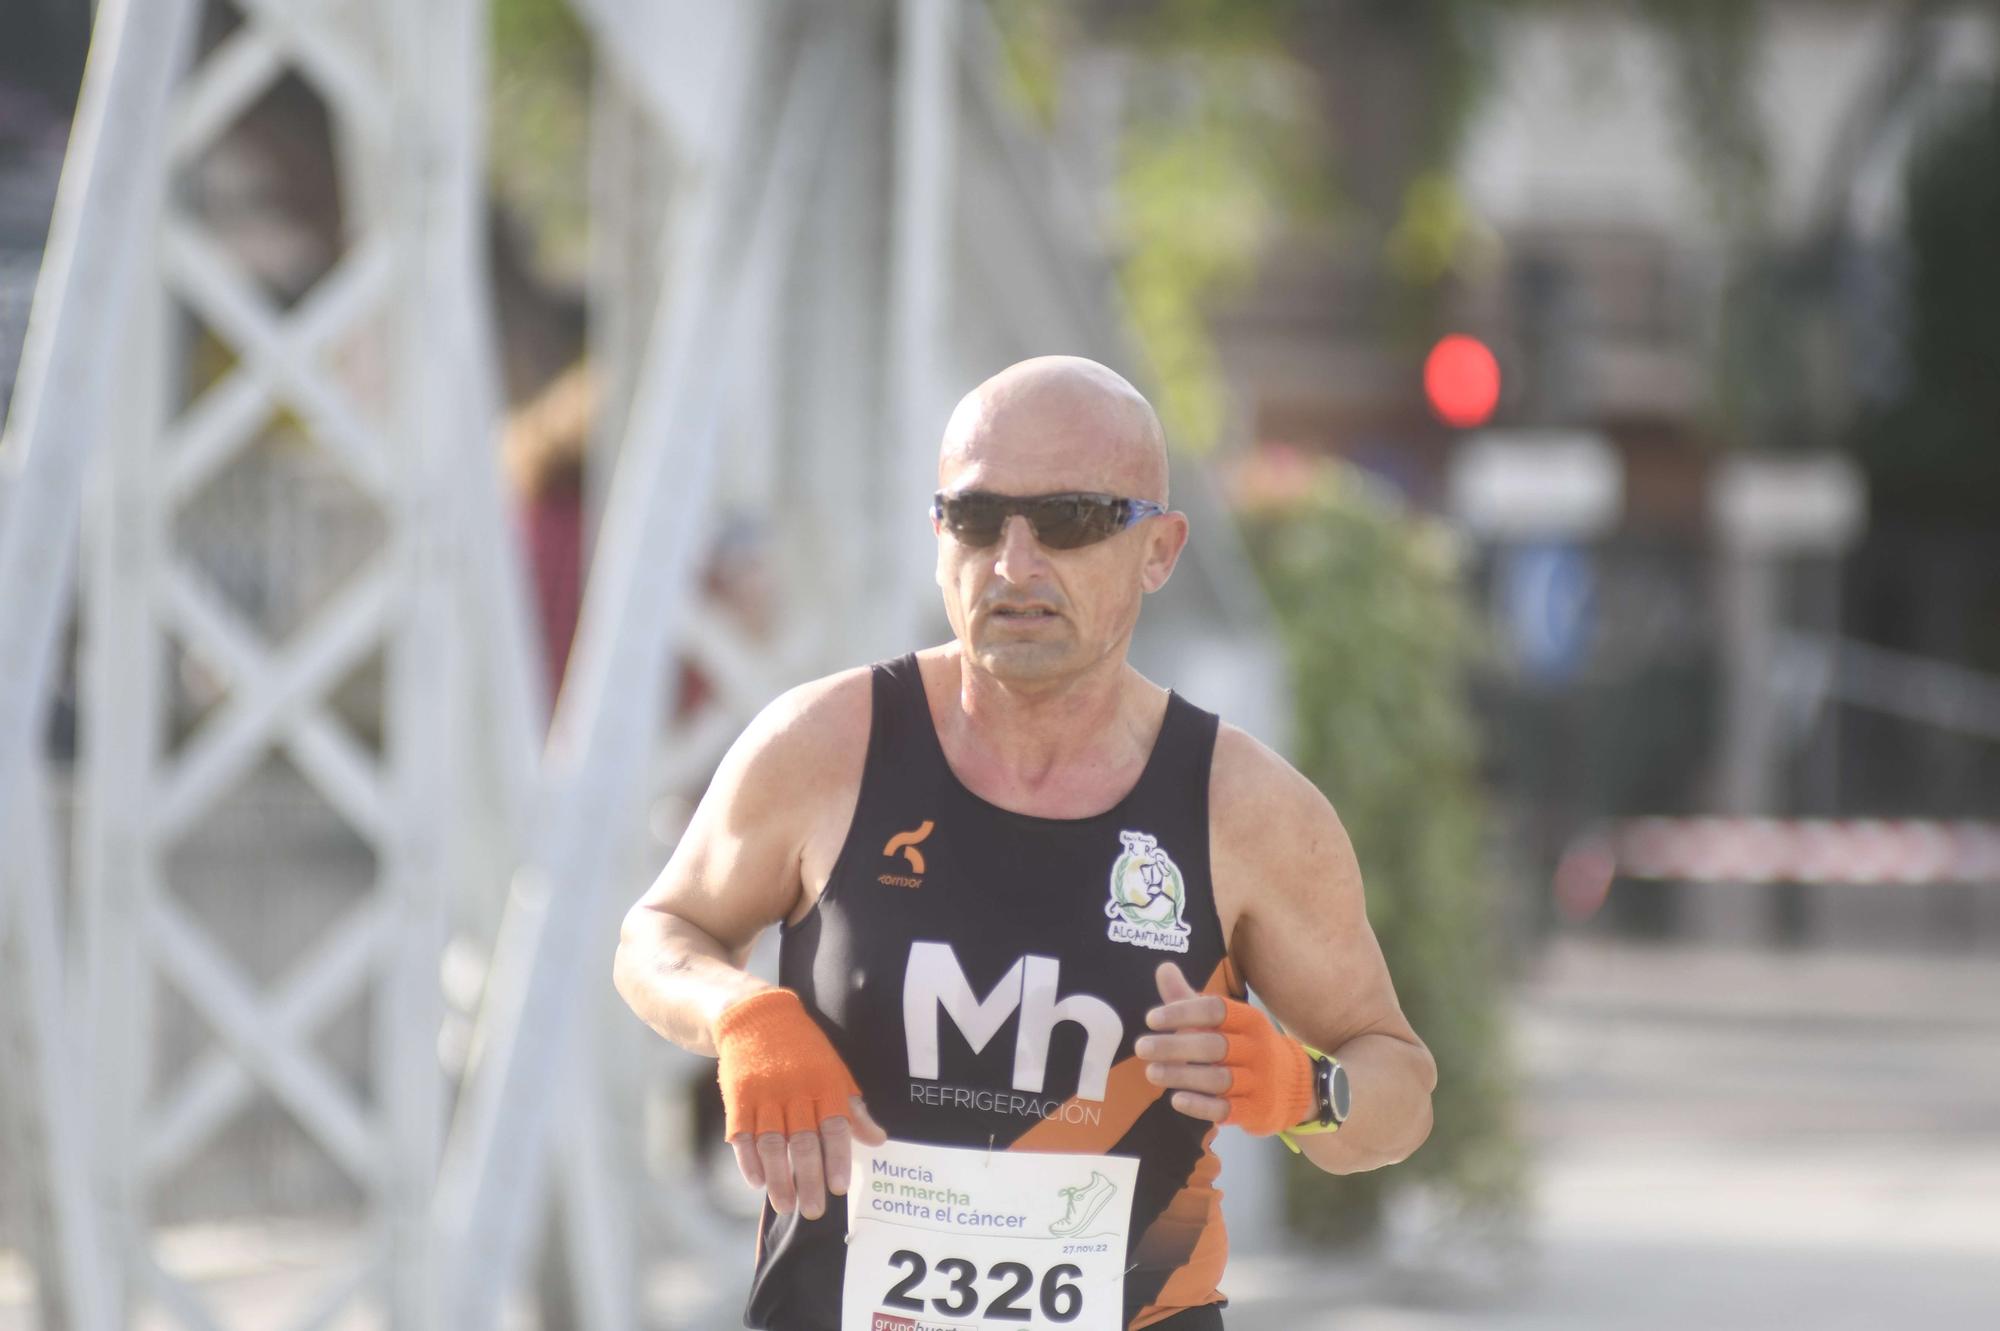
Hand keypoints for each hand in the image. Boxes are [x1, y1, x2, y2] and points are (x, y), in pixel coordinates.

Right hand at [713, 987, 888, 1219]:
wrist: (756, 1016)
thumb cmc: (804, 1050)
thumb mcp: (835, 1071)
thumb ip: (854, 1109)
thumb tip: (878, 1140)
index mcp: (824, 1083)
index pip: (834, 1126)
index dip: (836, 1158)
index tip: (839, 1188)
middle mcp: (794, 1090)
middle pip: (802, 1141)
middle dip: (808, 1179)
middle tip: (814, 1210)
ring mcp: (764, 1094)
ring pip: (771, 1143)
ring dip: (778, 1177)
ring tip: (785, 1205)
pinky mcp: (738, 1096)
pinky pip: (742, 1134)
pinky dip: (748, 1161)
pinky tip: (757, 1182)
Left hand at [1134, 961, 1314, 1134]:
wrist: (1291, 1084)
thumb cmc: (1244, 1046)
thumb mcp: (1223, 1022)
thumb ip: (1190, 1001)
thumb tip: (1163, 968)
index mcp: (1248, 1020)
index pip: (1215, 1010)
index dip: (1182, 1013)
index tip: (1151, 1019)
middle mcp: (1257, 1048)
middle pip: (1214, 1045)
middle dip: (1175, 1046)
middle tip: (1141, 1047)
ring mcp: (1259, 1081)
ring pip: (1219, 1078)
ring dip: (1182, 1076)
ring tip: (1150, 1072)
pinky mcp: (1256, 1110)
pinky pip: (1228, 1109)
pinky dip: (1201, 1105)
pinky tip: (1176, 1100)